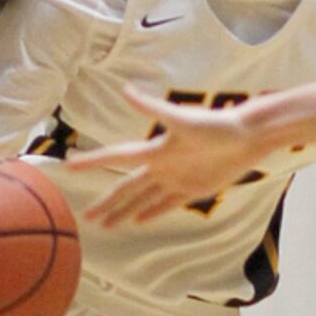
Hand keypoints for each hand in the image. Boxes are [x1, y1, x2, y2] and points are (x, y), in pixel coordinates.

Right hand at [74, 88, 259, 227]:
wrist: (246, 136)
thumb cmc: (216, 125)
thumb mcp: (182, 119)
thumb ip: (152, 108)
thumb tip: (125, 90)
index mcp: (155, 150)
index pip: (117, 158)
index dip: (93, 161)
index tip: (70, 165)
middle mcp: (160, 166)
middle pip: (126, 188)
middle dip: (106, 202)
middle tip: (86, 217)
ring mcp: (175, 179)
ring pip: (142, 199)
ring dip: (124, 212)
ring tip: (107, 225)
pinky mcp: (192, 189)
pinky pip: (166, 205)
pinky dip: (151, 213)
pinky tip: (138, 221)